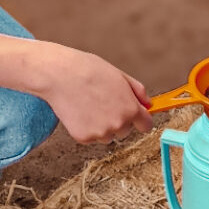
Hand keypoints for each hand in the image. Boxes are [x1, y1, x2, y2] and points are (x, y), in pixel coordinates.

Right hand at [34, 45, 152, 143]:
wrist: (60, 75)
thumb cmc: (89, 70)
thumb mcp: (120, 75)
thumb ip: (138, 91)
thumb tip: (148, 104)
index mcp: (131, 109)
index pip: (146, 126)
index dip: (140, 120)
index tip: (135, 117)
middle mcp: (118, 125)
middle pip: (125, 131)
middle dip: (118, 120)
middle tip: (103, 102)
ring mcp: (101, 133)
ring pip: (107, 136)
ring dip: (102, 126)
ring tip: (89, 105)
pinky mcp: (84, 138)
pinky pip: (91, 138)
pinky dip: (86, 128)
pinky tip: (80, 111)